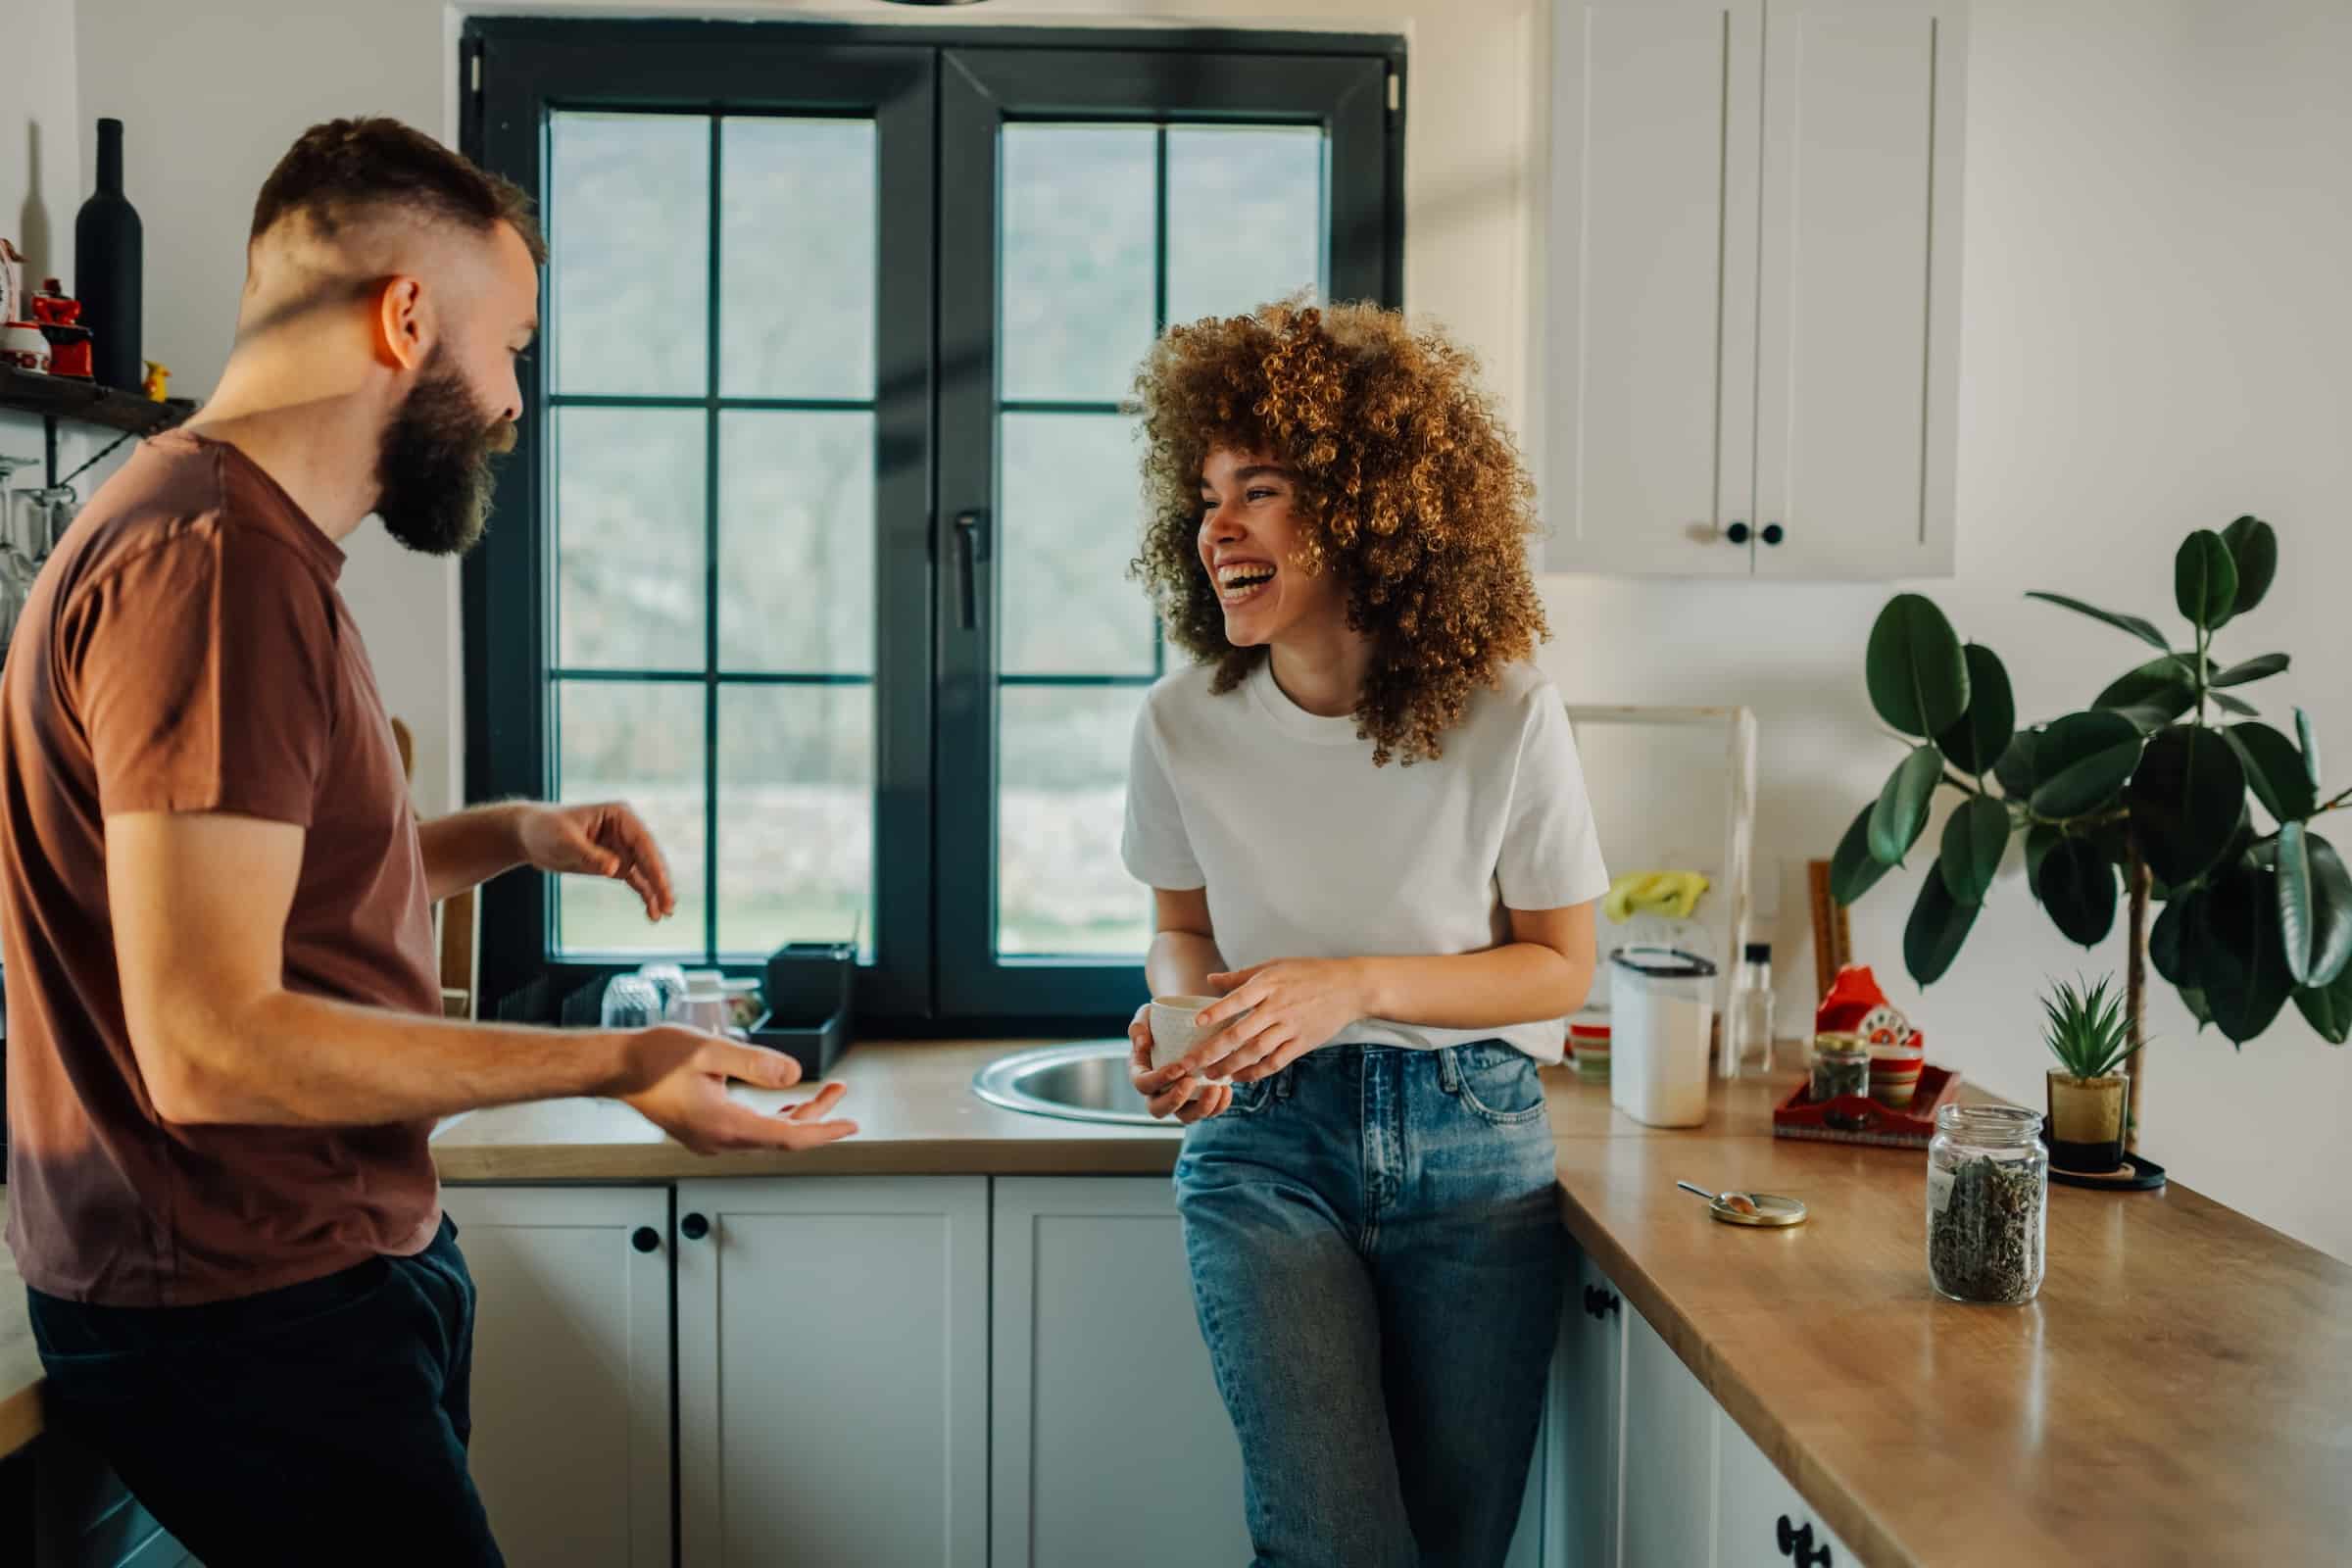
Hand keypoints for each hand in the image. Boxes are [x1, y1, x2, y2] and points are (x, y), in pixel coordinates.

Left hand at [518, 802, 675, 920]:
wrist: (529, 836)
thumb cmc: (545, 829)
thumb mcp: (564, 841)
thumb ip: (590, 855)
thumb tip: (615, 869)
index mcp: (620, 816)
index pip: (644, 843)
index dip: (655, 867)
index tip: (663, 888)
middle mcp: (627, 831)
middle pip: (650, 859)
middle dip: (660, 883)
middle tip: (669, 907)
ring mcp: (623, 848)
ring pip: (647, 872)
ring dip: (656, 892)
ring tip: (664, 915)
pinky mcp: (616, 863)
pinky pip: (636, 881)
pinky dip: (644, 895)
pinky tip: (652, 913)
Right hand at [616, 1025, 858, 1153]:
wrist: (616, 1068)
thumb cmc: (654, 1056)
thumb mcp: (709, 1050)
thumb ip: (755, 1062)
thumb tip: (795, 1074)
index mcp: (722, 1125)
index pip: (787, 1137)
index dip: (823, 1131)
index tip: (851, 1125)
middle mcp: (718, 1141)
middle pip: (781, 1137)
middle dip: (817, 1116)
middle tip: (841, 1090)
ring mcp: (710, 1140)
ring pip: (767, 1135)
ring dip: (797, 1115)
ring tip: (826, 1092)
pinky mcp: (704, 1133)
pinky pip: (750, 1132)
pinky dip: (775, 1118)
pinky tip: (788, 1103)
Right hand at [1126, 1005, 1230, 1124]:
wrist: (1186, 1022)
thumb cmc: (1162, 1019)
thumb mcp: (1147, 1015)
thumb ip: (1139, 1025)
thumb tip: (1142, 1043)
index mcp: (1140, 1072)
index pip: (1143, 1084)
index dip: (1159, 1080)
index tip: (1179, 1068)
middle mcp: (1156, 1092)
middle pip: (1159, 1109)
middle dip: (1175, 1100)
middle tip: (1192, 1082)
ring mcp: (1179, 1099)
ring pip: (1186, 1117)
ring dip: (1202, 1108)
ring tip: (1217, 1089)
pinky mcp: (1198, 1100)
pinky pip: (1207, 1112)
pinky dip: (1218, 1106)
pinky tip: (1227, 1090)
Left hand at [1184, 959, 1370, 1082]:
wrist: (1349, 988)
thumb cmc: (1308, 973)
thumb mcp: (1275, 966)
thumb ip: (1241, 976)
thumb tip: (1210, 980)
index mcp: (1268, 984)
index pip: (1237, 1000)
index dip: (1216, 1012)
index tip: (1195, 1023)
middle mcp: (1277, 1007)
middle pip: (1239, 1033)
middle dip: (1212, 1051)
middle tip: (1190, 1064)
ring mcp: (1290, 1027)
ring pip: (1254, 1052)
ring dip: (1230, 1066)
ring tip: (1210, 1075)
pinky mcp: (1301, 1043)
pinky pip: (1275, 1062)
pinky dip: (1256, 1072)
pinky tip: (1239, 1077)